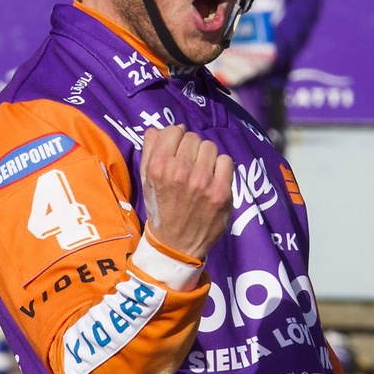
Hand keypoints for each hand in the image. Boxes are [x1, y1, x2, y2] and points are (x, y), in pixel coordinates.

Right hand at [139, 125, 233, 260]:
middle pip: (193, 138)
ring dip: (206, 157)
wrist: (176, 244)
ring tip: (201, 173)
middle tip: (188, 166)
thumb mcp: (146, 180)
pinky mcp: (221, 192)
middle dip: (190, 149)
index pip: (173, 131)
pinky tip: (213, 180)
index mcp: (159, 167)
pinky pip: (226, 161)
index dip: (175, 139)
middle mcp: (180, 172)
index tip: (176, 151)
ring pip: (210, 147)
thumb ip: (149, 151)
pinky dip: (221, 168)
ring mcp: (203, 182)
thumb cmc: (161, 208)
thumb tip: (158, 129)